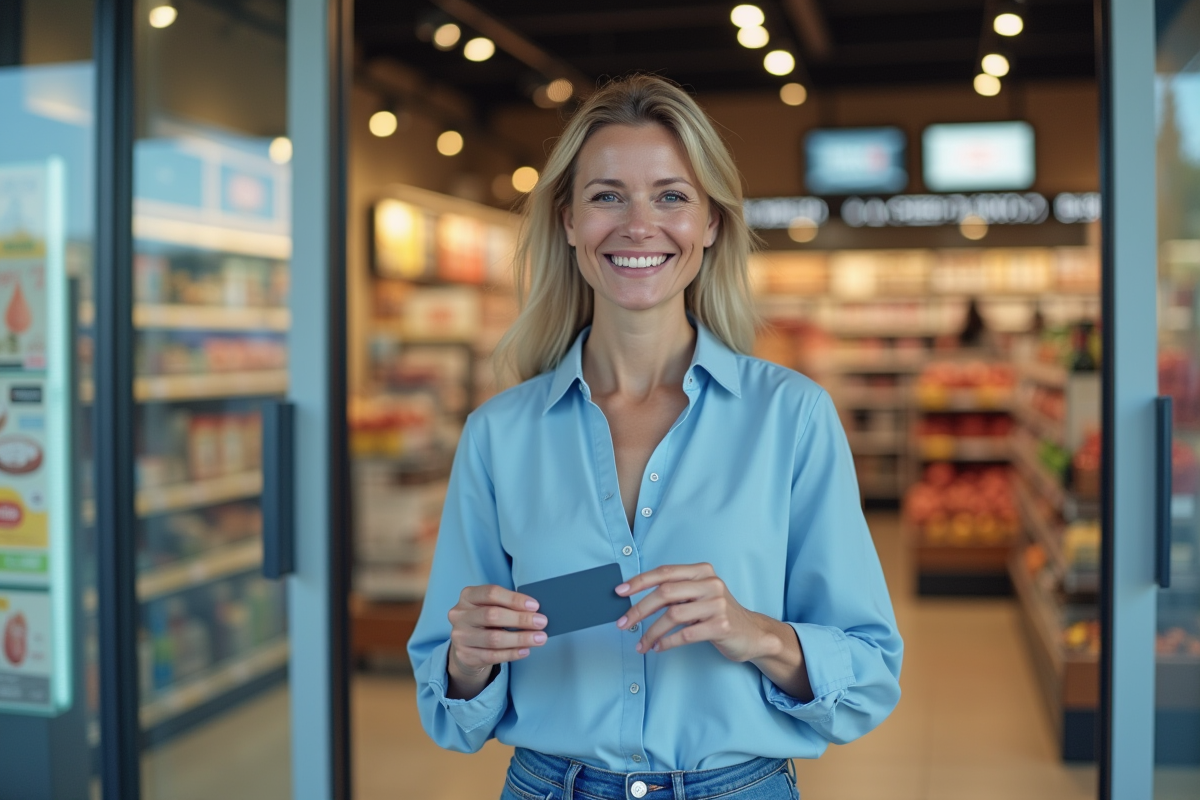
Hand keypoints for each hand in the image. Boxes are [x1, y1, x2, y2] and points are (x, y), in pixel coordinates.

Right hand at [446, 585, 547, 697]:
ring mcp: (460, 636)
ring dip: (520, 638)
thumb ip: (508, 605)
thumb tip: (535, 611)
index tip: (535, 606)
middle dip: (521, 619)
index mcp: (468, 596)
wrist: (467, 643)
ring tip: (539, 638)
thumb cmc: (485, 620)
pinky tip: (525, 650)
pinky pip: (492, 656)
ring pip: (493, 639)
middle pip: (492, 615)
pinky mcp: (465, 655)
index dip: (514, 599)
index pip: (491, 593)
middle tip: (541, 622)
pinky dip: (512, 653)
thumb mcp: (491, 606)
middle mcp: (460, 615)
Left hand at [614, 563, 769, 661]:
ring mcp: (717, 605)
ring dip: (651, 632)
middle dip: (638, 609)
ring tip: (642, 644)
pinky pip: (685, 634)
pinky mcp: (721, 626)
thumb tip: (636, 600)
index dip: (639, 581)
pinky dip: (667, 642)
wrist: (752, 634)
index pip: (665, 572)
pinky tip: (659, 647)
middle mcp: (711, 584)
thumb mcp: (699, 596)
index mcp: (702, 571)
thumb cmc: (718, 614)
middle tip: (623, 623)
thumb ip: (676, 592)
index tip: (619, 592)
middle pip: (665, 593)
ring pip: (672, 616)